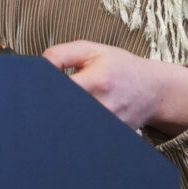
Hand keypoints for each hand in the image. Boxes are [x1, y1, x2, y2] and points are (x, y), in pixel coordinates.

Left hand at [42, 40, 187, 135]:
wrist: (153, 89)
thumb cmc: (120, 67)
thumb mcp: (92, 50)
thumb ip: (61, 54)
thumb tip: (37, 67)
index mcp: (97, 81)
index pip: (60, 91)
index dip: (43, 93)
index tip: (34, 94)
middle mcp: (104, 107)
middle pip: (63, 115)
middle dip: (50, 111)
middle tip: (39, 107)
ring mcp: (109, 126)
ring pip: (73, 129)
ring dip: (60, 122)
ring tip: (56, 115)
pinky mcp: (112, 137)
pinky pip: (85, 138)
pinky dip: (76, 131)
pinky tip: (71, 123)